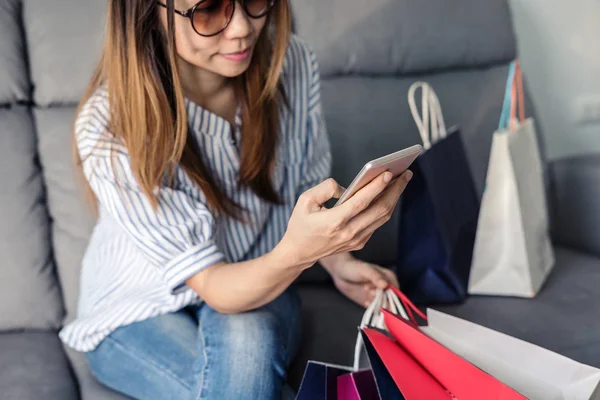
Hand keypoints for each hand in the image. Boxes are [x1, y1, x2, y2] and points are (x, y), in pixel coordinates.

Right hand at [276, 170, 412, 269]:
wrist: (298, 253)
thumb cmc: (300, 224)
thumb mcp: (304, 201)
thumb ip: (325, 188)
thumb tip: (346, 186)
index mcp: (334, 222)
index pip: (361, 202)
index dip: (376, 187)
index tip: (388, 173)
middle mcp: (349, 232)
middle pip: (379, 209)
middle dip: (395, 190)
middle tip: (405, 173)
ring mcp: (356, 240)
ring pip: (382, 217)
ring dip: (394, 197)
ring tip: (402, 180)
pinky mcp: (360, 243)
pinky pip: (377, 223)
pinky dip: (385, 207)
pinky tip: (389, 194)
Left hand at [328, 254, 398, 307]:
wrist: (340, 272)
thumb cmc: (354, 267)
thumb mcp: (365, 270)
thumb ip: (375, 277)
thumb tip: (385, 285)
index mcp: (389, 278)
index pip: (396, 290)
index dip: (390, 295)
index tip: (379, 293)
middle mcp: (386, 287)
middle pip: (392, 300)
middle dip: (383, 300)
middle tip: (370, 294)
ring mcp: (379, 295)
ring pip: (385, 305)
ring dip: (377, 304)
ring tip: (367, 298)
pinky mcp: (371, 301)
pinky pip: (376, 308)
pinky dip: (373, 308)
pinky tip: (366, 303)